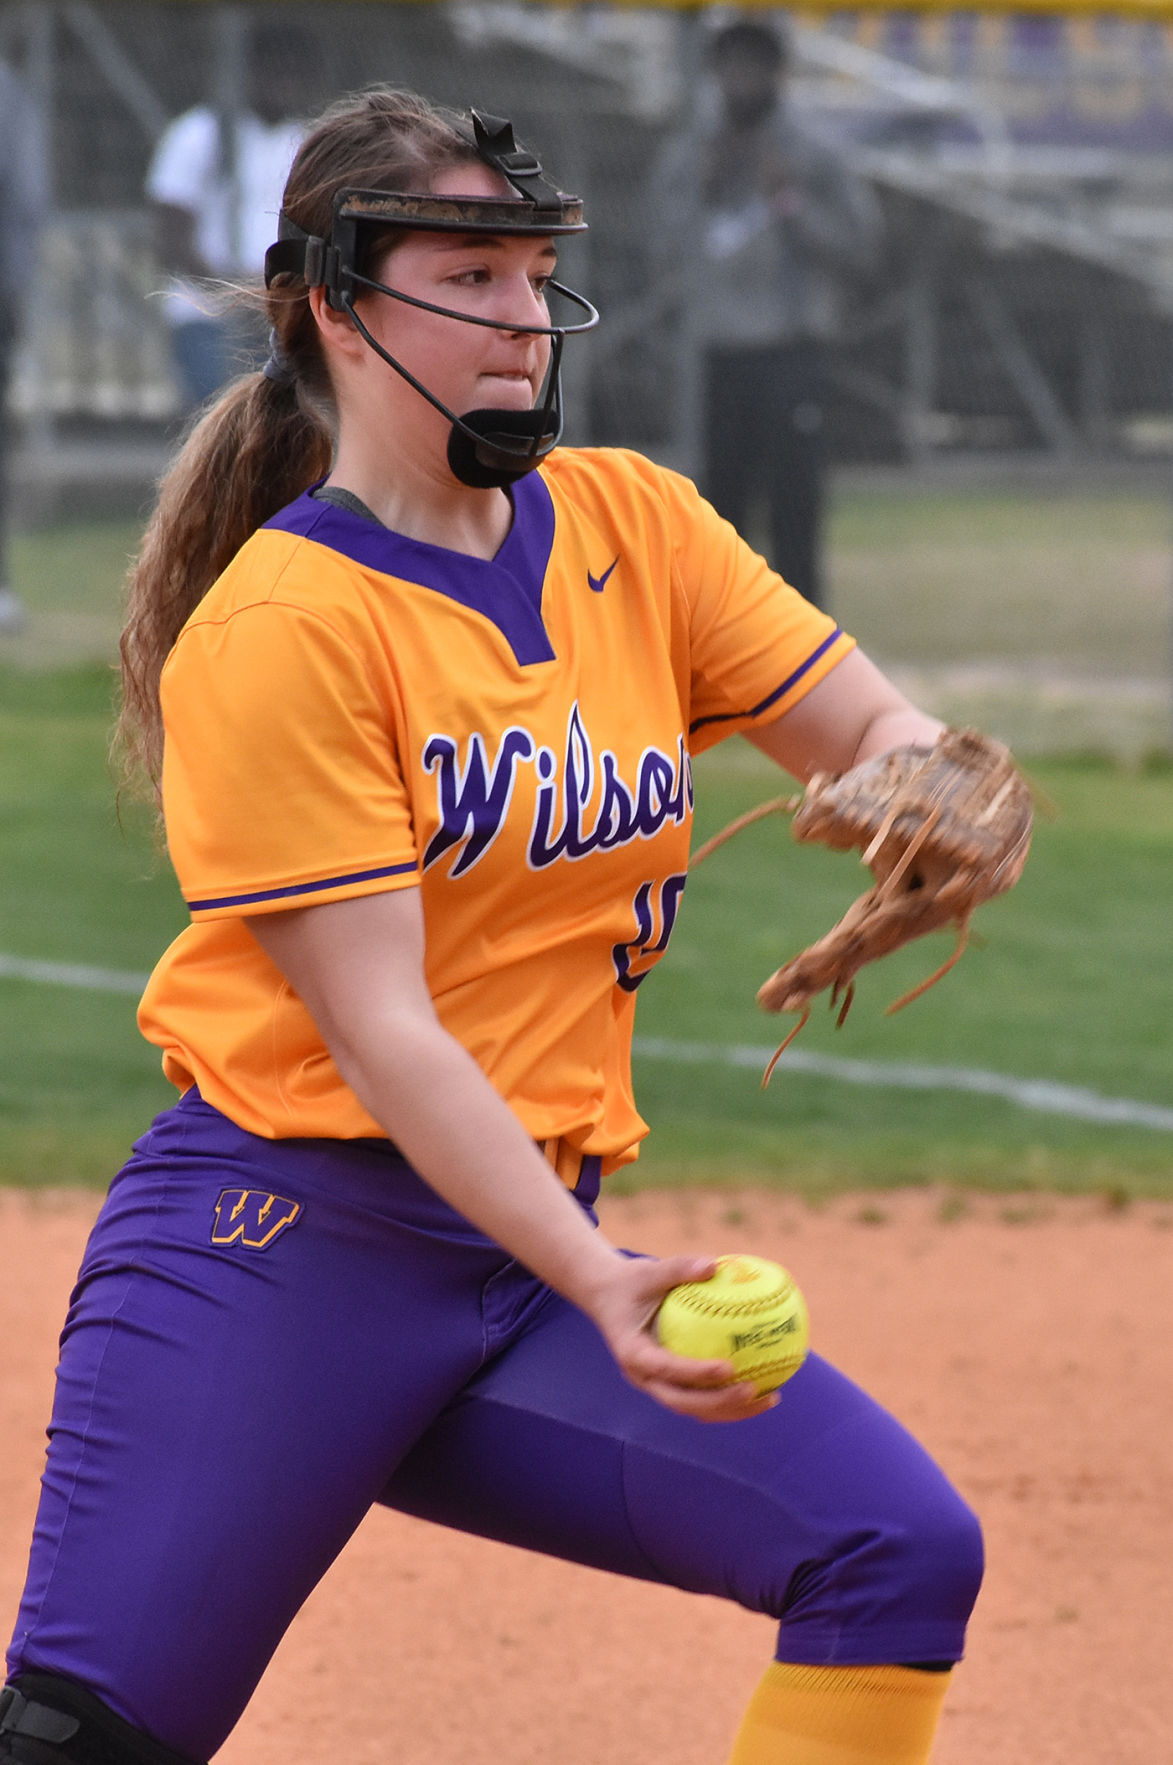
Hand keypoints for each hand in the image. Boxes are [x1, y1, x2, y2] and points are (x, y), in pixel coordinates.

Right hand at [581, 1251, 779, 1422]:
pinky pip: (702, 1398)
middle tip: (755, 1389)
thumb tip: (715, 1265)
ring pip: (696, 1409)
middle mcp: (643, 1378)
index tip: (728, 1368)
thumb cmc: (630, 1283)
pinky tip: (763, 1386)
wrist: (608, 1300)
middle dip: (720, 1403)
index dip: (696, 1373)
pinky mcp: (669, 1386)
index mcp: (633, 1353)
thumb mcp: (648, 1271)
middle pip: (683, 1402)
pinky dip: (730, 1399)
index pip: (666, 1369)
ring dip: (732, 1410)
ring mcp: (656, 1386)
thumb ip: (678, 1268)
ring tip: (771, 1397)